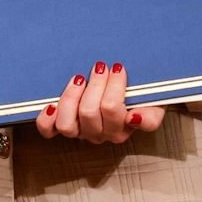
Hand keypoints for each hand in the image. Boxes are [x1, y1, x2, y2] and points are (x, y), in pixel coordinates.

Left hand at [34, 62, 167, 144]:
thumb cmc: (140, 97)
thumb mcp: (154, 104)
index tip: (118, 67)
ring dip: (71, 97)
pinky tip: (51, 104)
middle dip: (94, 84)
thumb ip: (151, 116)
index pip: (112, 110)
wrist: (130, 94)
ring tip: (80, 78)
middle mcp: (99, 134)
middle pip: (89, 112)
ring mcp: (80, 131)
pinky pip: (48, 130)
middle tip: (101, 66)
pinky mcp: (63, 126)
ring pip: (67, 124)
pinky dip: (47, 118)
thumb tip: (135, 119)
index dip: (113, 86)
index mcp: (121, 129)